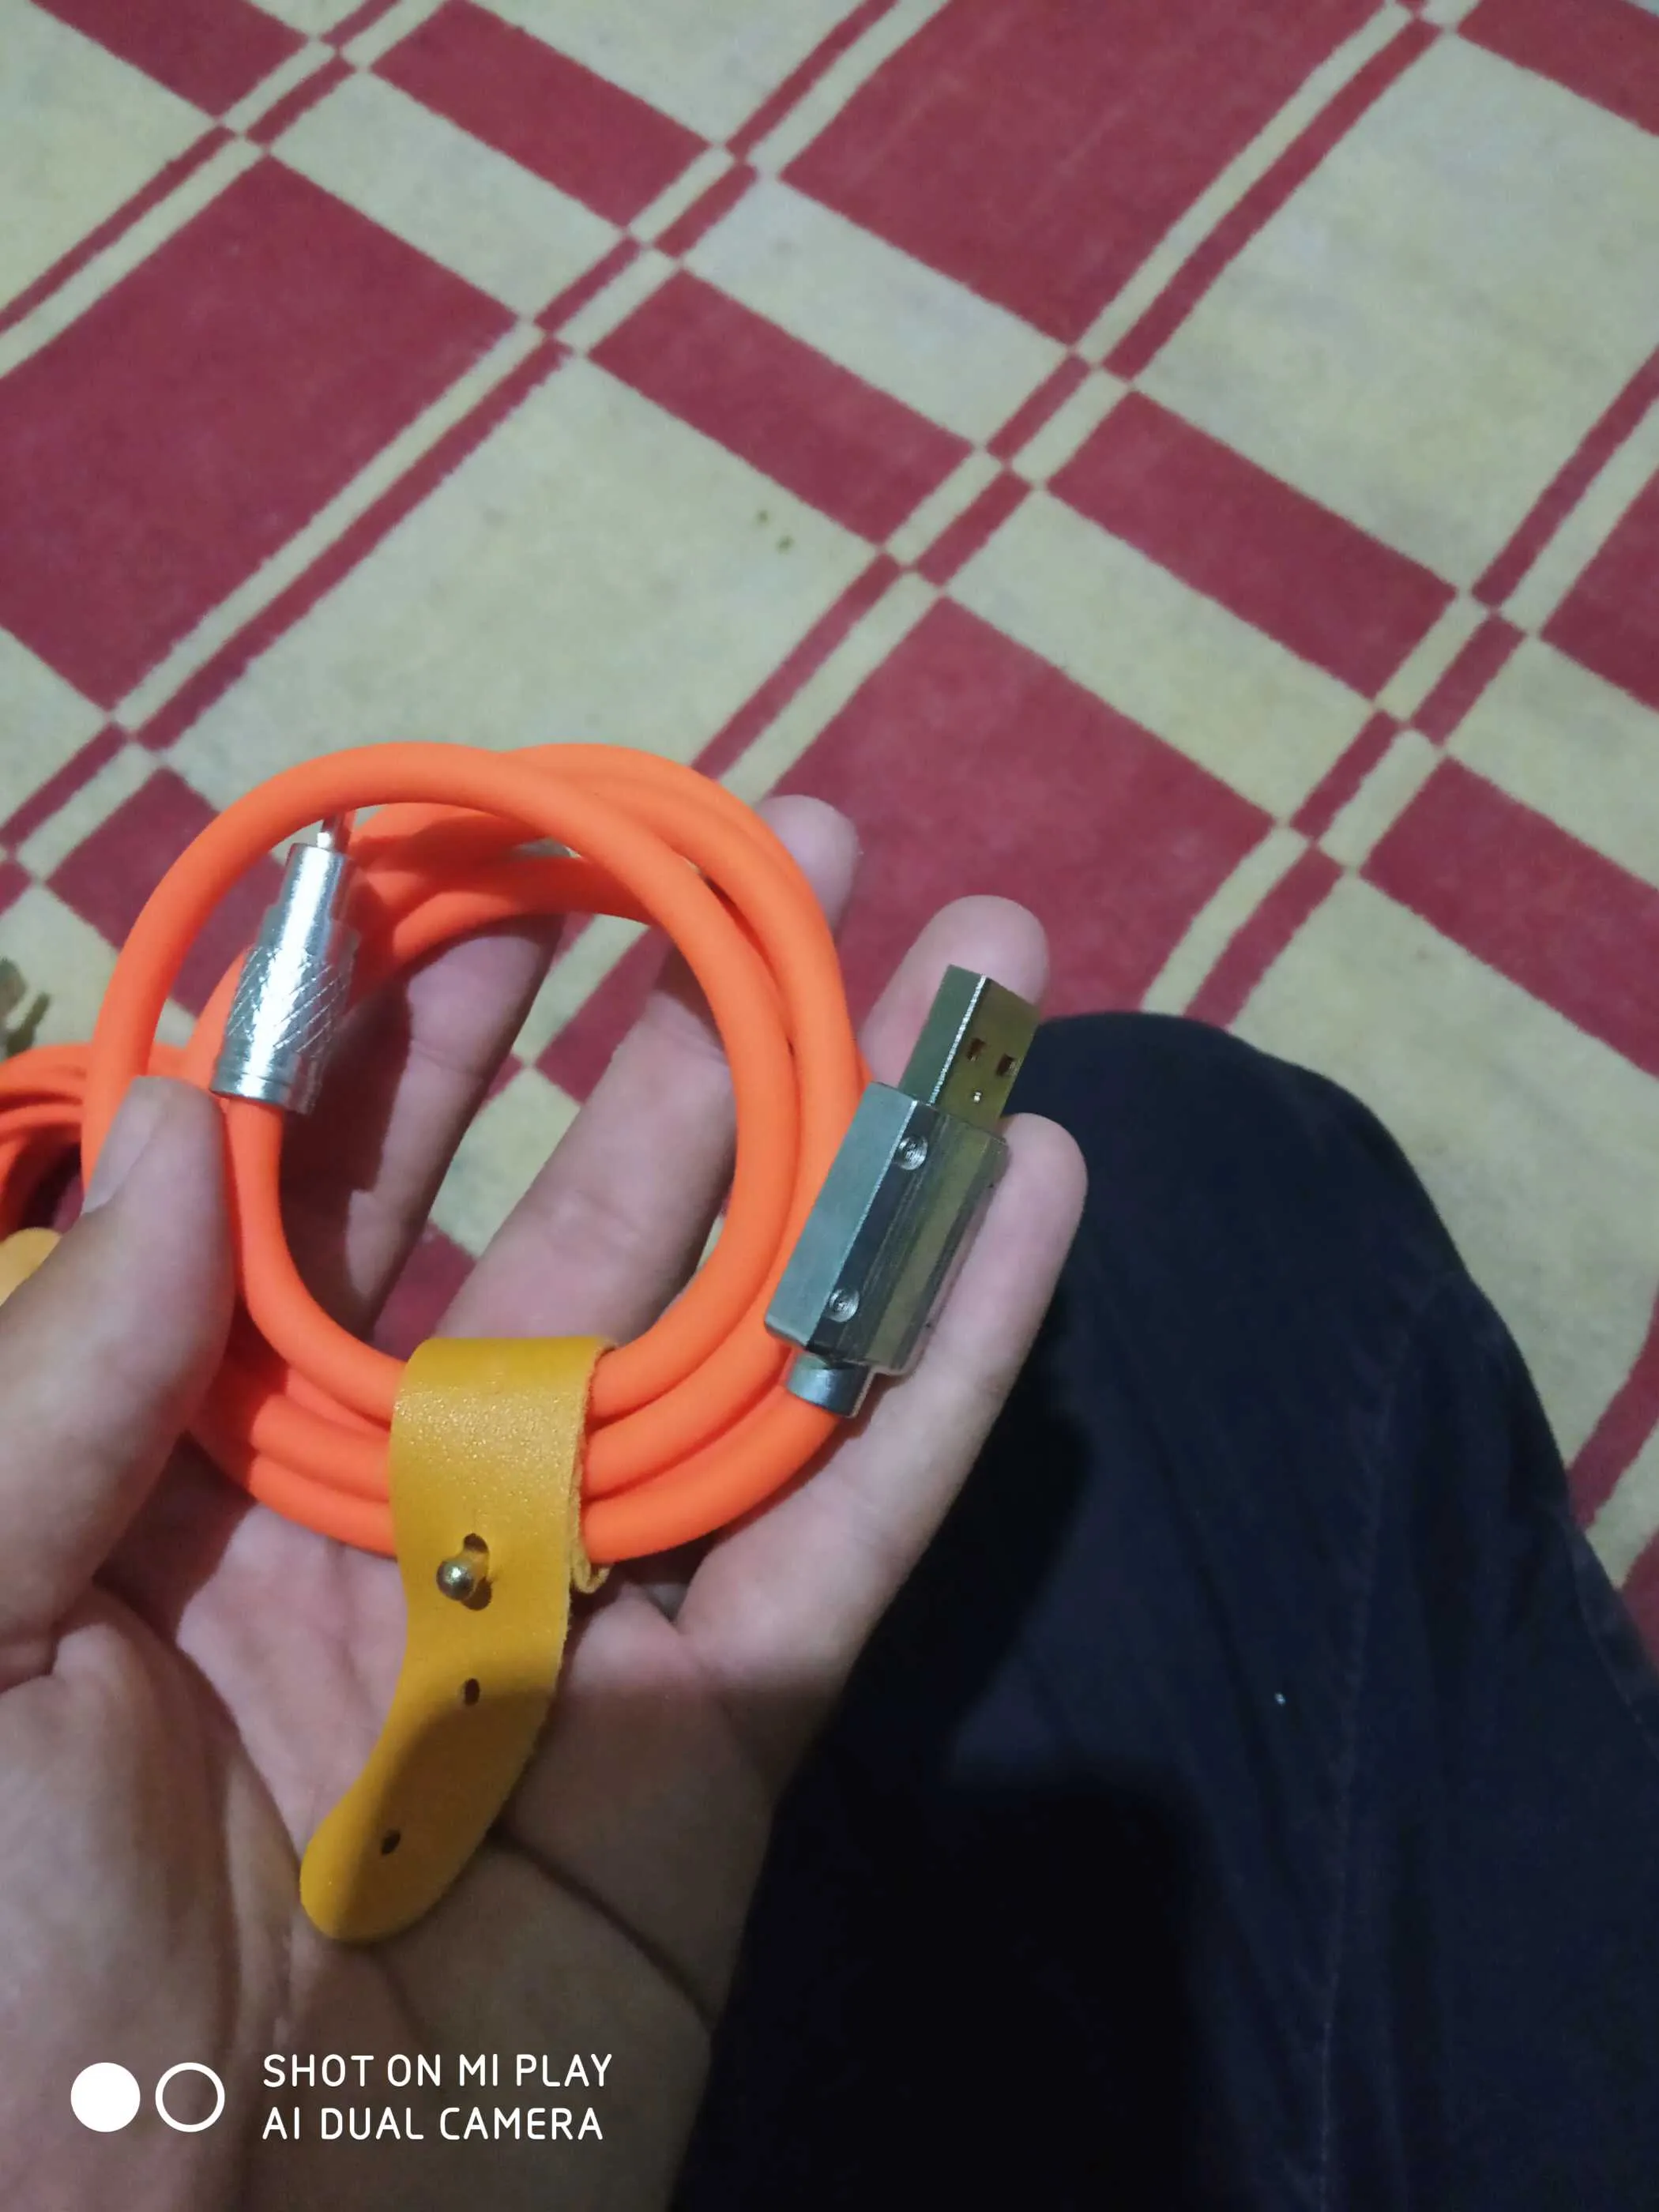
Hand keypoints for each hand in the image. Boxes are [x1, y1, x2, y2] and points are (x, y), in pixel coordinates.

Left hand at [0, 798, 1084, 2210]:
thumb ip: (66, 1375)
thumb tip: (201, 1111)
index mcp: (206, 1470)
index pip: (335, 1183)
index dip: (429, 1014)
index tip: (523, 854)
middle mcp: (405, 1510)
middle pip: (578, 1221)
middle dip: (689, 1029)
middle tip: (794, 849)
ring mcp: (577, 1624)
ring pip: (747, 1345)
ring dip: (863, 1154)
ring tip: (971, 968)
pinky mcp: (714, 1755)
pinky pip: (848, 1536)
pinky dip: (949, 1371)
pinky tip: (1032, 1194)